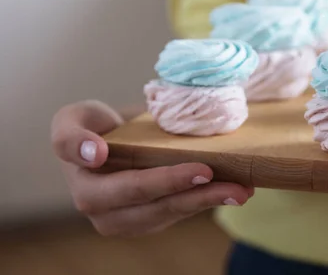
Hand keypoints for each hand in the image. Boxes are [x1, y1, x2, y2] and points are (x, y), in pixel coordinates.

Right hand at [51, 100, 252, 236]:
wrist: (106, 140)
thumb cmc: (91, 127)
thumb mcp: (72, 120)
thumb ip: (70, 137)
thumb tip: (95, 154)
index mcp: (89, 193)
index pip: (132, 188)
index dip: (166, 181)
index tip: (202, 169)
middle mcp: (110, 215)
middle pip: (158, 206)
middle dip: (195, 195)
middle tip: (229, 183)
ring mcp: (134, 221)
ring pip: (175, 212)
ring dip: (210, 201)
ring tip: (241, 190)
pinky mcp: (155, 218)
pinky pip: (183, 210)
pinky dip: (209, 199)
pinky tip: (234, 189)